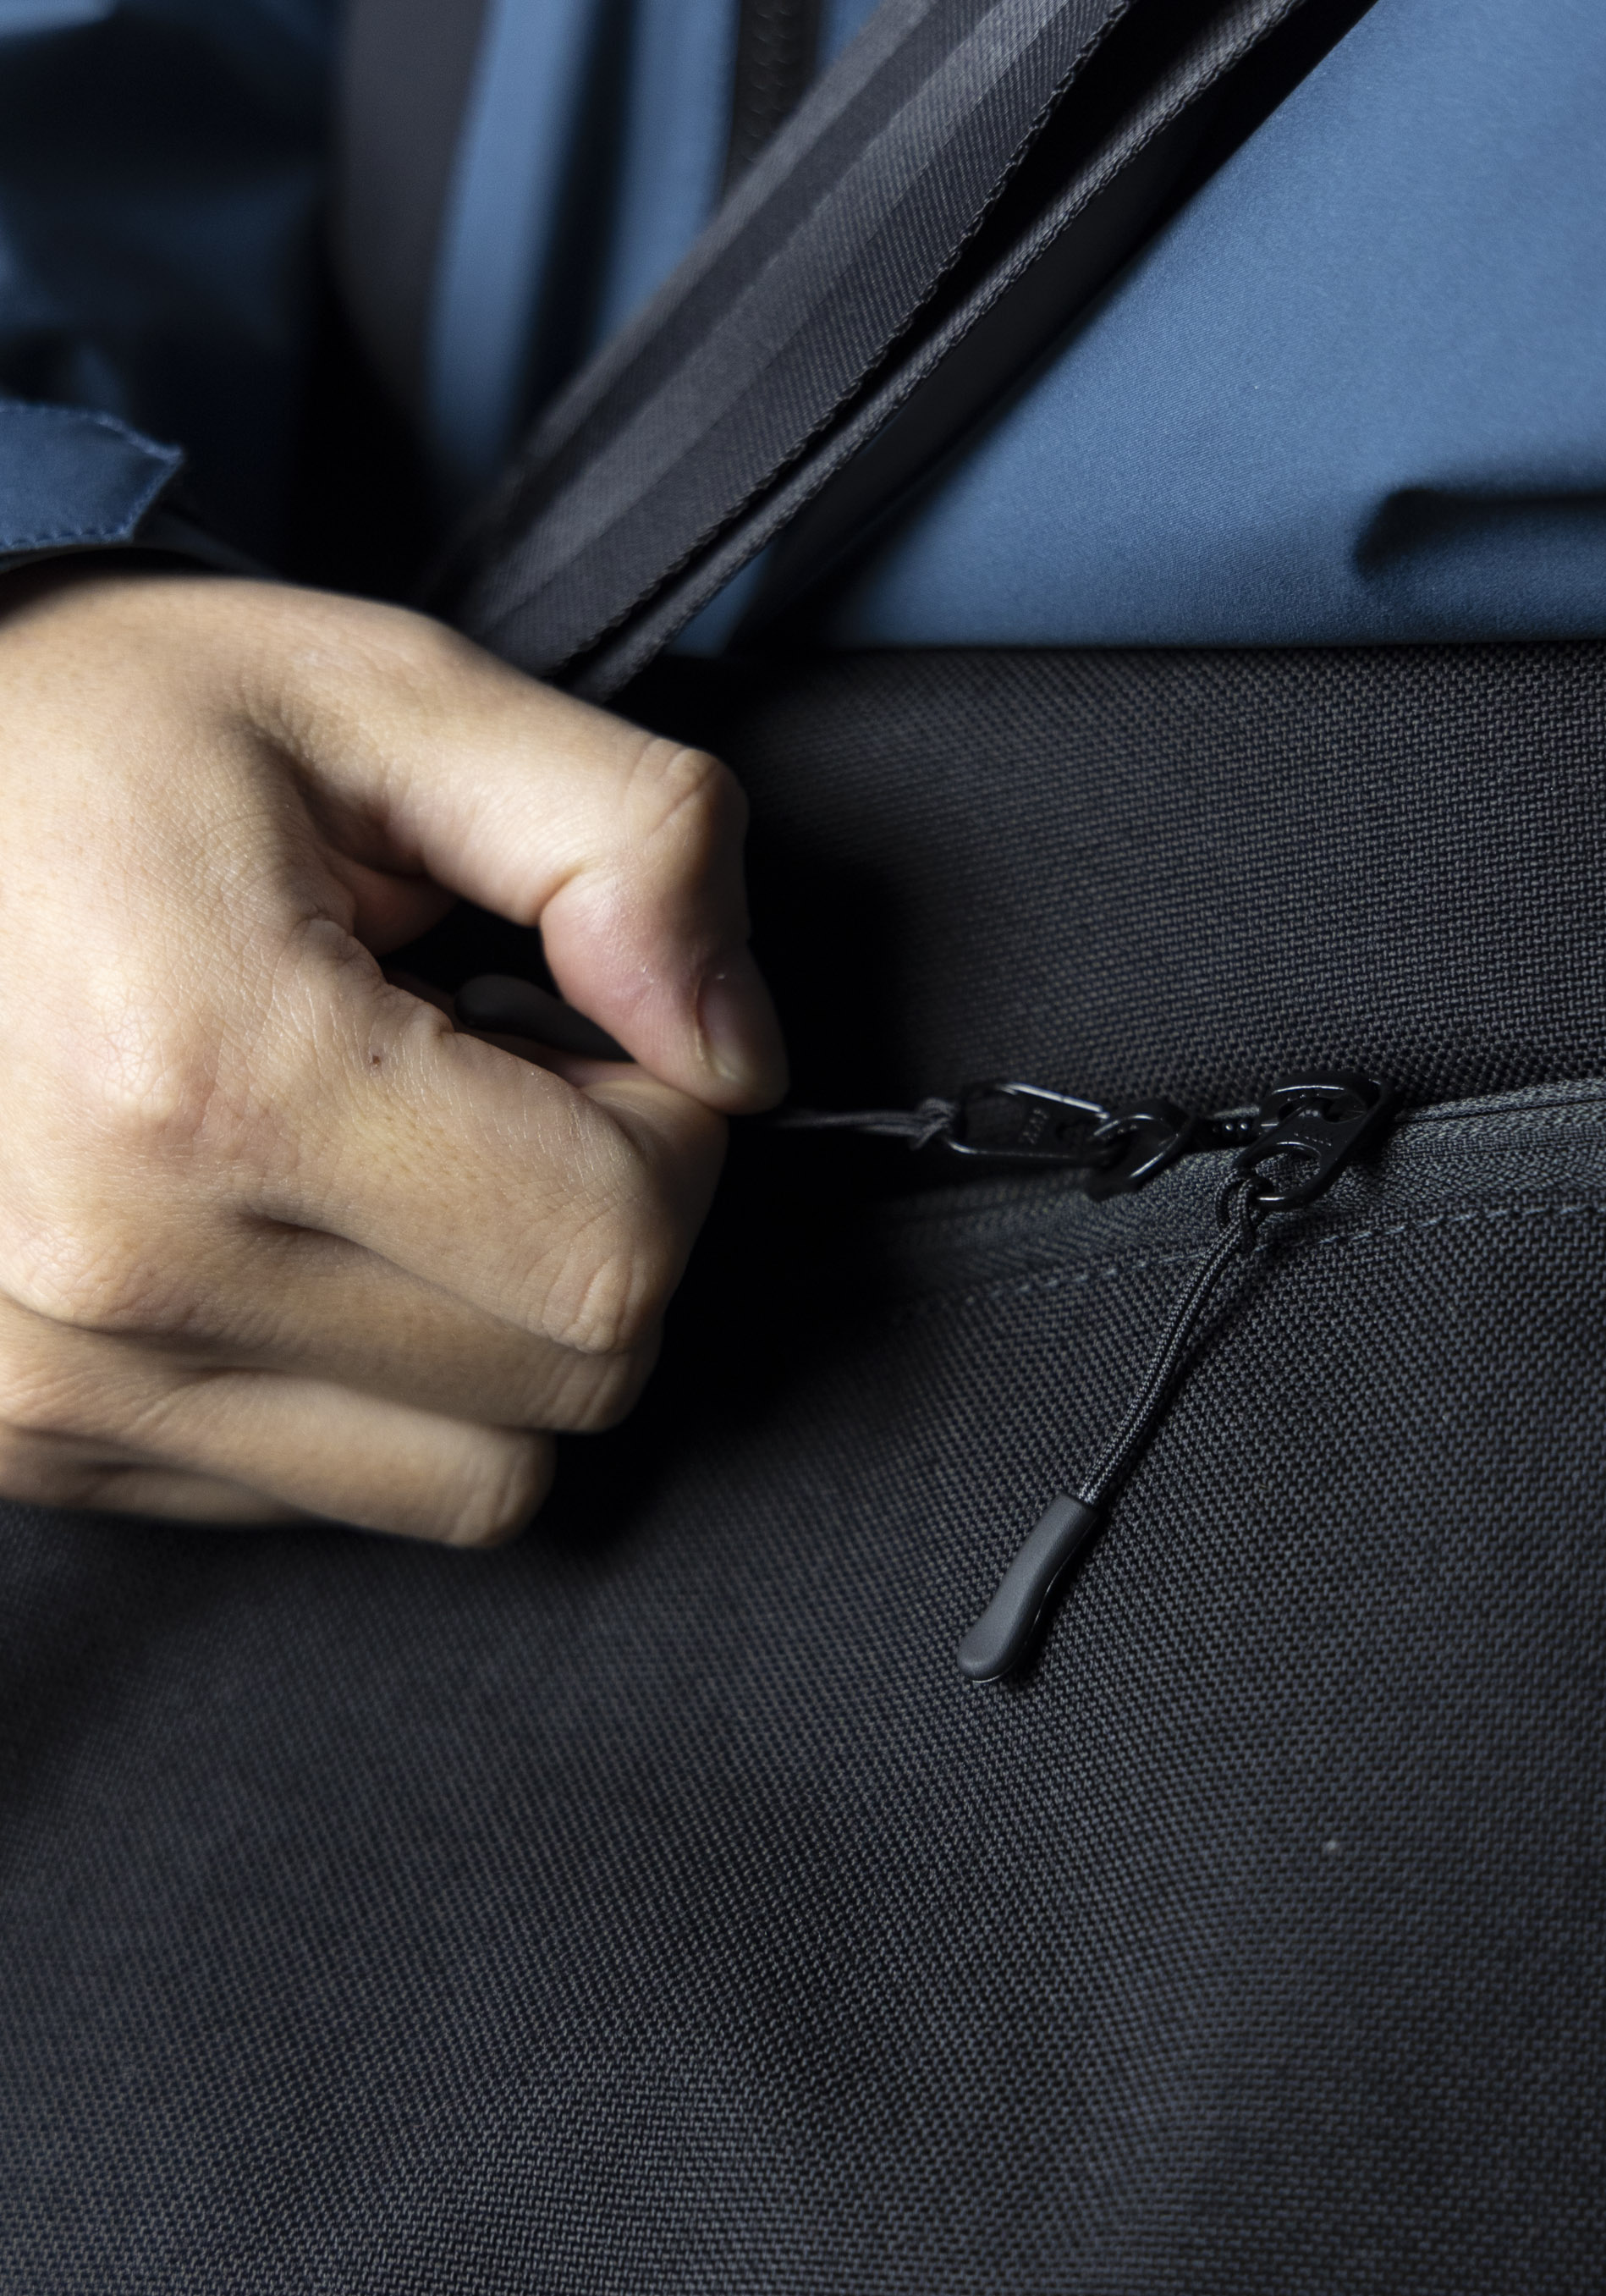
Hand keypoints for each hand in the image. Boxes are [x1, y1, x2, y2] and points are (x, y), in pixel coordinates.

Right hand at [0, 564, 784, 1541]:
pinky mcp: (39, 1444)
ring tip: (395, 1161)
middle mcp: (121, 1276)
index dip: (670, 1131)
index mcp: (217, 1077)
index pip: (621, 1245)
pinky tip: (301, 1232)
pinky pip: (345, 1493)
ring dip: (505, 1327)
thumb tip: (742, 1056)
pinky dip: (385, 1387)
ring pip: (484, 1479)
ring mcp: (63, 1387)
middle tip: (493, 1084)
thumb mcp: (390, 699)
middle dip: (602, 1224)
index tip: (587, 1033)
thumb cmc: (103, 740)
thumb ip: (631, 841)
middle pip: (576, 1374)